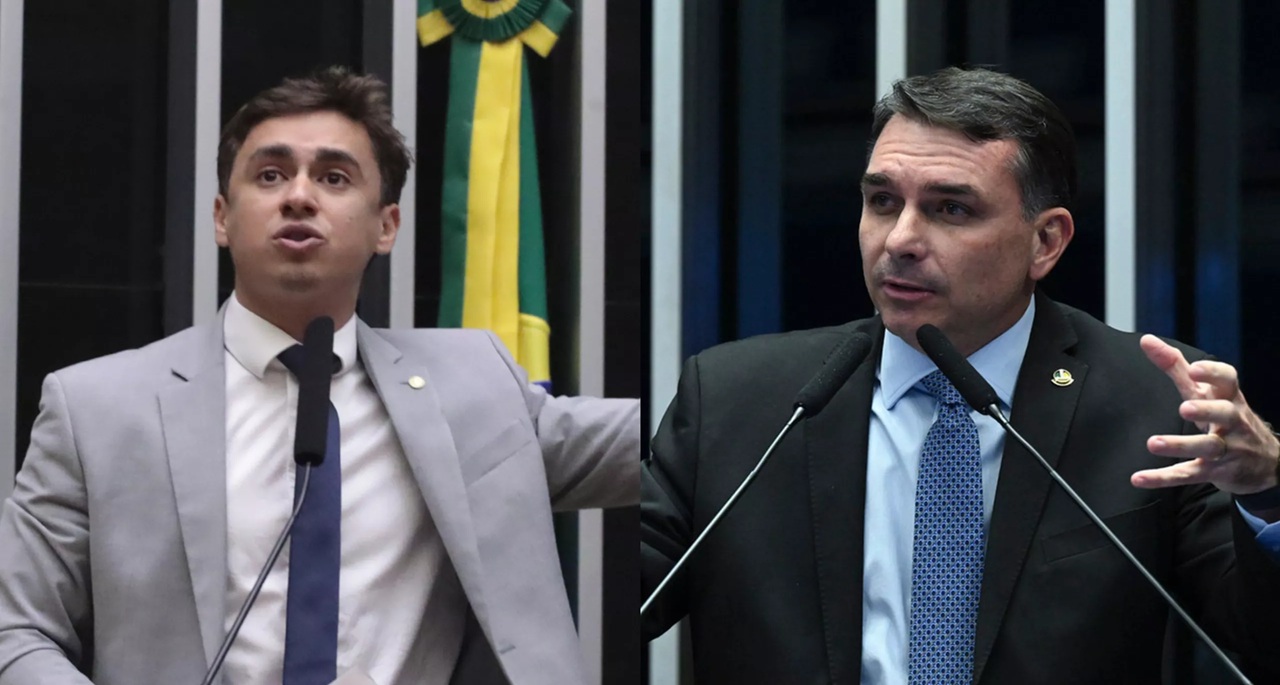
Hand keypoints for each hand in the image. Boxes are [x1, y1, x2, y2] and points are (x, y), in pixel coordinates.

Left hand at [1132, 334, 1279, 494]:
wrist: (1265, 461)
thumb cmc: (1226, 416)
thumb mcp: (1205, 392)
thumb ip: (1175, 366)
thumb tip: (1146, 339)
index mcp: (1228, 397)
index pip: (1228, 381)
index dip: (1214, 374)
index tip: (1195, 369)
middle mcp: (1232, 422)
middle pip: (1224, 414)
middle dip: (1206, 411)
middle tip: (1185, 408)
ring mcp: (1226, 448)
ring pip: (1207, 447)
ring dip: (1181, 445)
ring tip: (1153, 443)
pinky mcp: (1215, 471)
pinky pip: (1190, 474)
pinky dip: (1164, 477)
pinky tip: (1139, 478)